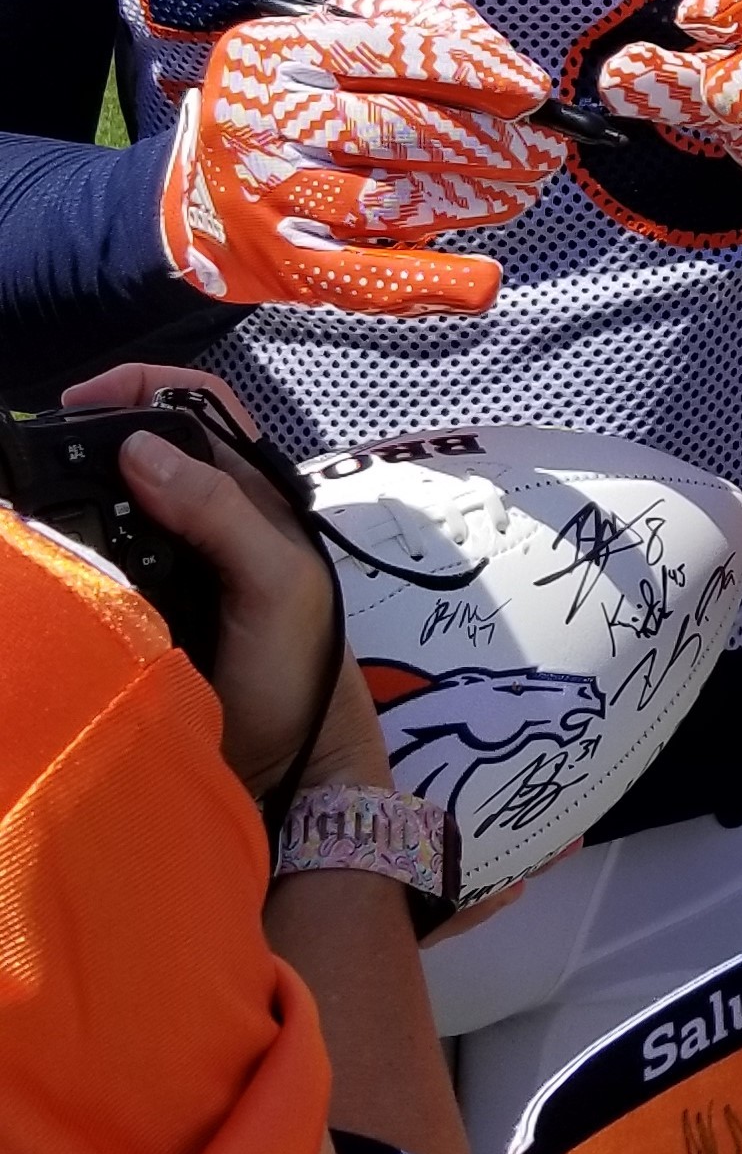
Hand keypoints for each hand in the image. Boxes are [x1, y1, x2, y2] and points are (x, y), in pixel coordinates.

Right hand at [63, 360, 380, 801]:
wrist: (287, 766)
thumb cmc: (297, 668)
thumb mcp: (276, 582)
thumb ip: (221, 512)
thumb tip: (138, 450)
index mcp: (249, 493)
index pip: (194, 405)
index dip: (139, 387)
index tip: (76, 405)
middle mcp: (206, 514)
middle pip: (143, 446)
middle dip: (90, 436)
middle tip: (35, 460)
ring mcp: (172, 560)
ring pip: (113, 500)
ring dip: (73, 493)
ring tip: (32, 507)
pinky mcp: (143, 603)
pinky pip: (101, 555)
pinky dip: (72, 546)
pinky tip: (47, 556)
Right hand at [158, 0, 564, 316]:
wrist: (196, 196)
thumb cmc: (290, 104)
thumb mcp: (326, 41)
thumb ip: (411, 28)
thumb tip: (505, 64)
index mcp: (274, 50)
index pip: (385, 49)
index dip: (469, 69)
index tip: (531, 91)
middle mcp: (261, 120)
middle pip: (395, 129)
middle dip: (487, 143)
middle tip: (545, 153)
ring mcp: (268, 198)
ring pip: (390, 203)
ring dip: (473, 201)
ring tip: (520, 193)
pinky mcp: (282, 265)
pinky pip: (365, 279)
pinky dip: (433, 283)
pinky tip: (484, 281)